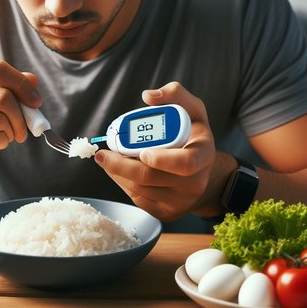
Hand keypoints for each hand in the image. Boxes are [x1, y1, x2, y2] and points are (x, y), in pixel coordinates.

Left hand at [94, 81, 221, 220]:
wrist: (204, 172)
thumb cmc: (193, 136)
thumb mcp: (192, 109)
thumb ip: (175, 94)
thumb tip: (148, 96)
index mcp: (203, 156)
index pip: (184, 163)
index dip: (161, 159)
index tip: (141, 151)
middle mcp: (195, 183)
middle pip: (151, 178)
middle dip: (121, 166)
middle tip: (102, 154)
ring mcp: (181, 202)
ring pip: (140, 189)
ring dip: (118, 174)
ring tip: (108, 159)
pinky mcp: (167, 213)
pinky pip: (138, 200)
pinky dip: (123, 184)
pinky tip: (118, 172)